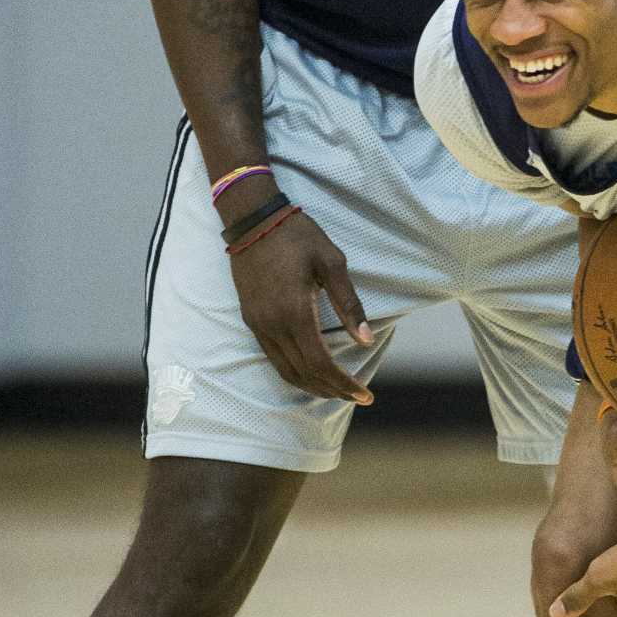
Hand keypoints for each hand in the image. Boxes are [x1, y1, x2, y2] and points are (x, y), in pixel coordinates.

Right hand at [229, 210, 374, 402]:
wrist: (253, 220)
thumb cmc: (297, 236)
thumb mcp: (331, 262)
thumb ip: (349, 303)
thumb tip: (365, 339)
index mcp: (295, 312)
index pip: (321, 363)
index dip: (344, 384)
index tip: (365, 394)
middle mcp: (273, 325)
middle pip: (304, 374)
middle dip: (332, 390)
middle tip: (357, 397)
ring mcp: (258, 325)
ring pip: (285, 371)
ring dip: (312, 386)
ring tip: (337, 391)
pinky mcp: (251, 320)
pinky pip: (273, 358)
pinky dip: (294, 373)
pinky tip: (310, 372)